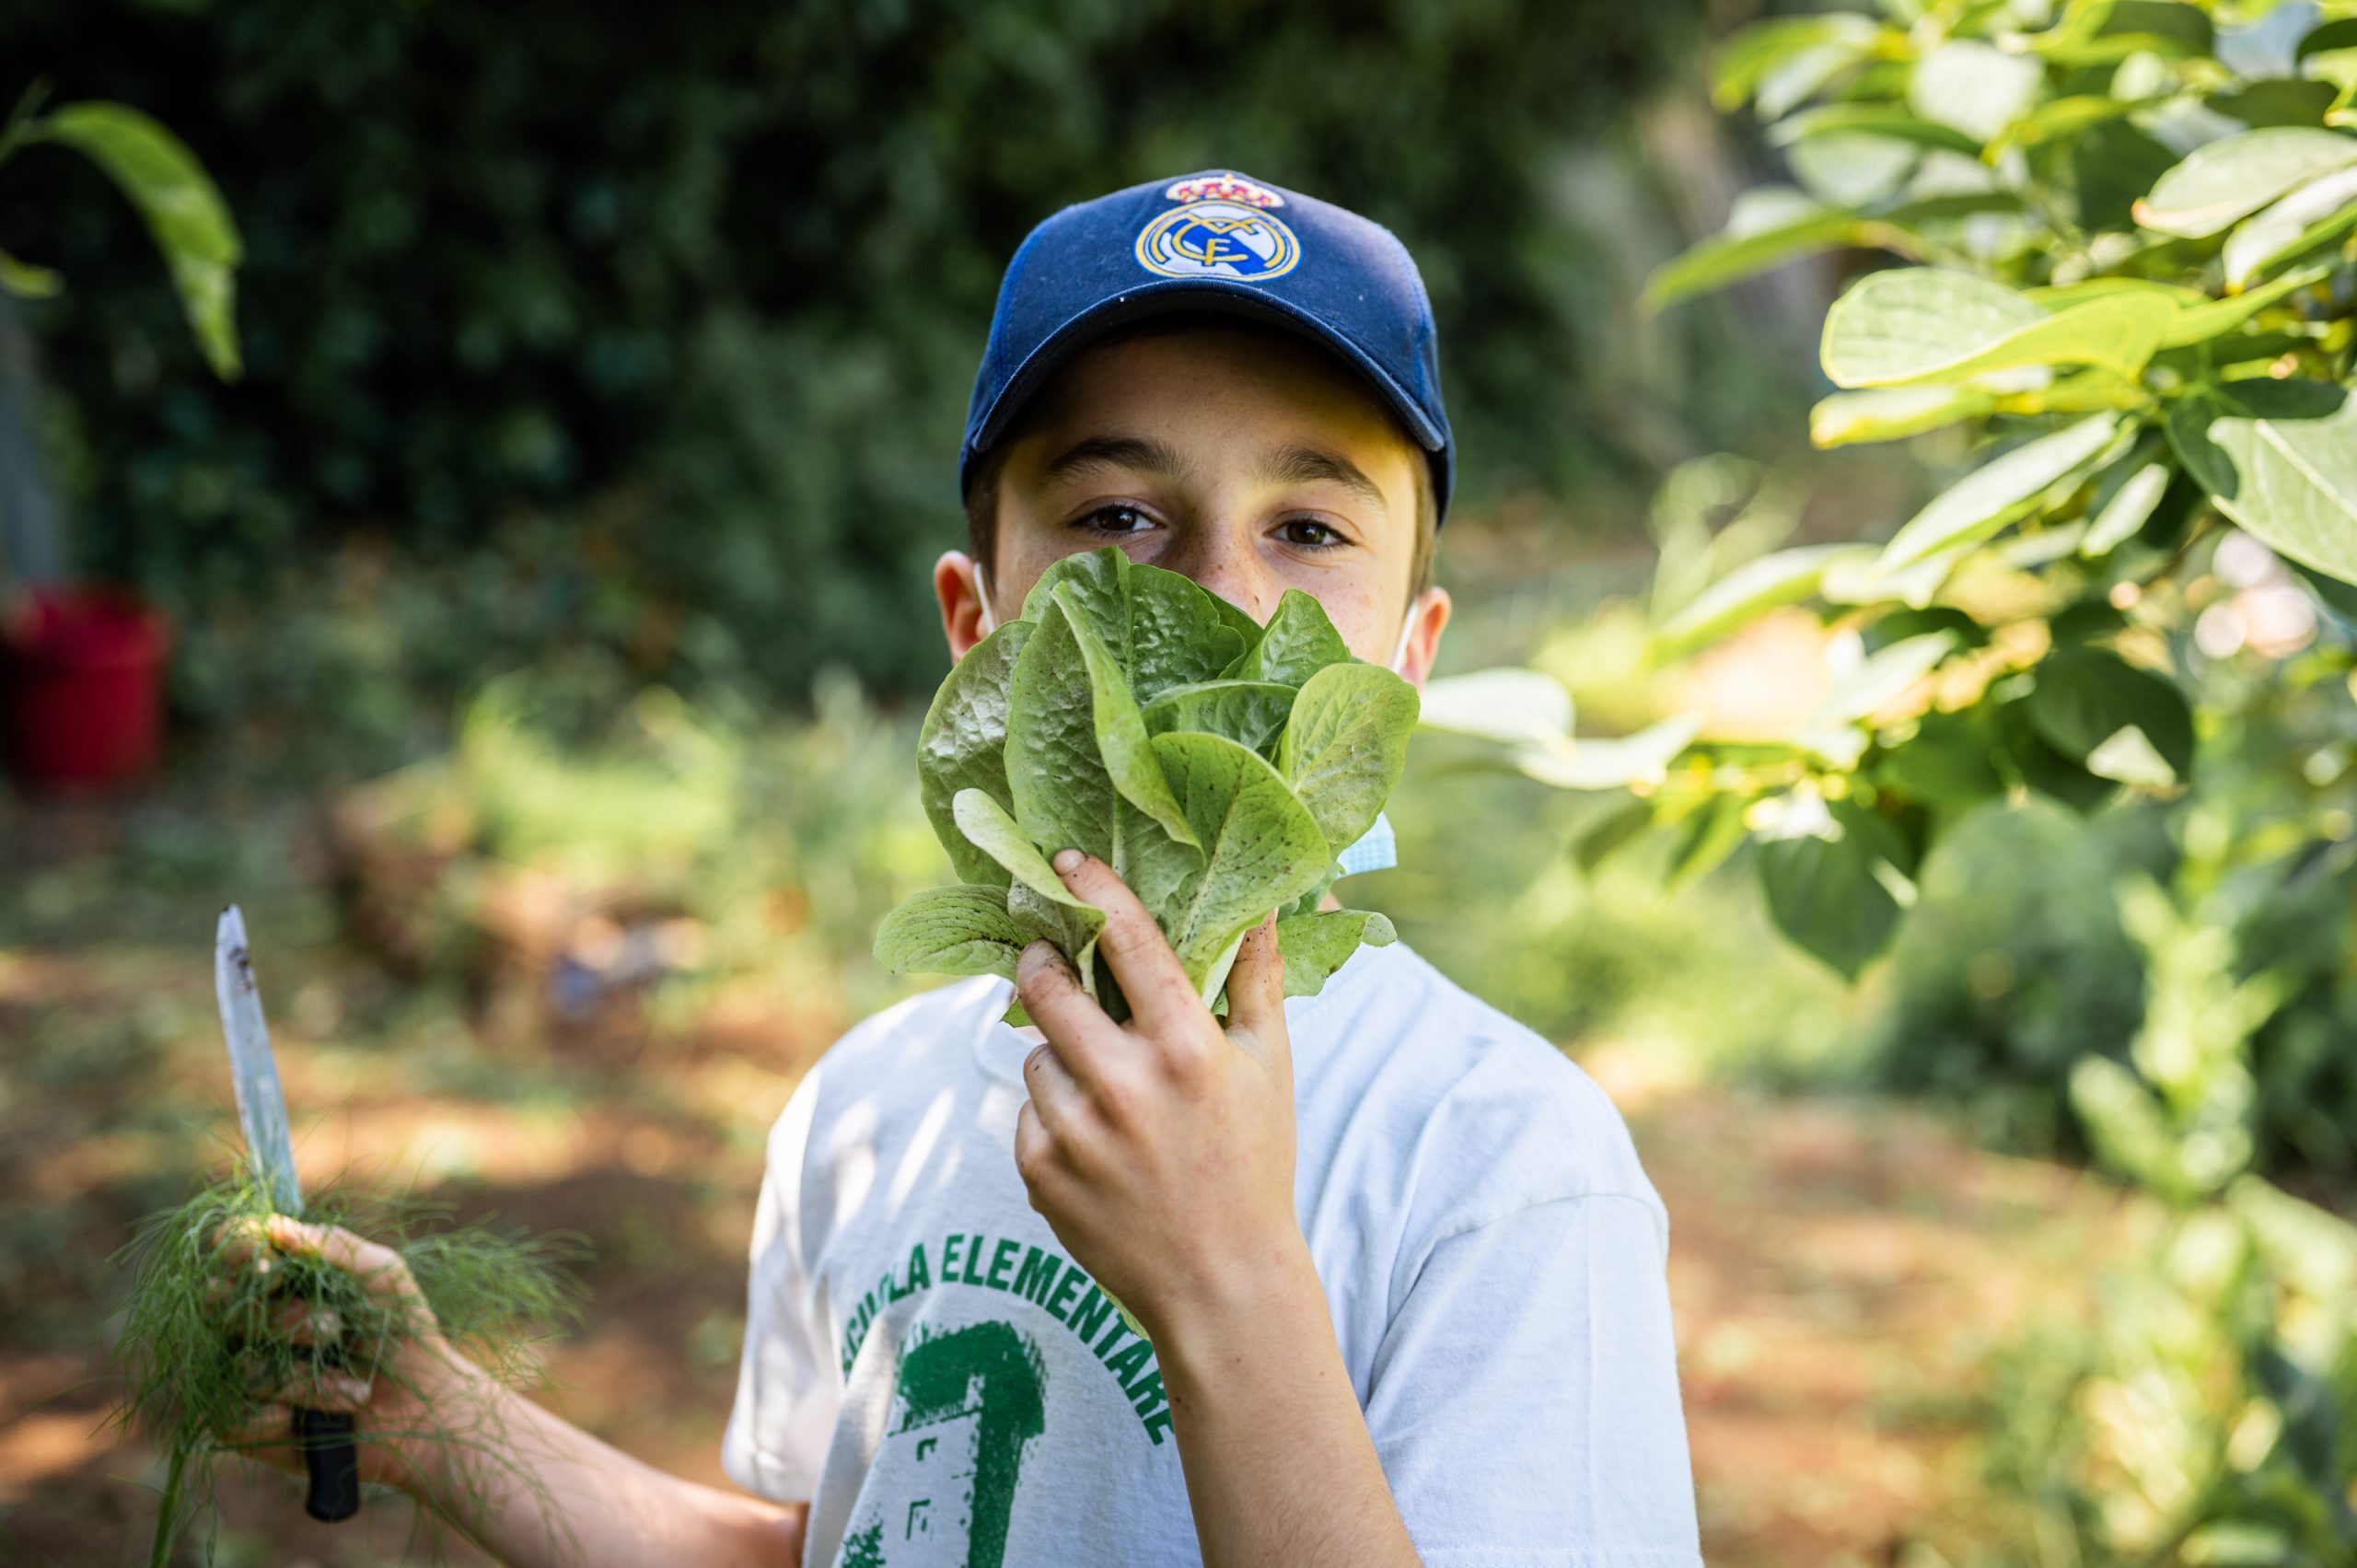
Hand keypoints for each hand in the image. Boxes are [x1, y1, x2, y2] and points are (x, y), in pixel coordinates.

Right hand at [214, 1216, 481, 1491]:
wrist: (424, 1407)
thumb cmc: (404, 1332)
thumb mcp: (384, 1277)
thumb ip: (335, 1247)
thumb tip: (277, 1227)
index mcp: (279, 1278)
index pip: (232, 1248)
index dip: (237, 1249)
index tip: (266, 1262)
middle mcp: (249, 1321)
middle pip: (225, 1305)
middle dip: (287, 1319)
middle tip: (334, 1329)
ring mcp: (239, 1370)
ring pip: (242, 1365)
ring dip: (306, 1378)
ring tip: (357, 1390)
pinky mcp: (240, 1424)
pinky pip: (232, 1416)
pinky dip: (282, 1415)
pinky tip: (317, 1417)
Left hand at [1012, 849, 1307, 1341]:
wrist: (1220, 1285)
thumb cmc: (1253, 1165)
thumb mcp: (1268, 1067)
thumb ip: (1255, 980)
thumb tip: (1263, 902)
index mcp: (1185, 1050)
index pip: (1127, 943)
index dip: (1092, 892)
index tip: (1065, 863)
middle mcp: (1123, 1086)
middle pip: (1046, 989)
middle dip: (1041, 964)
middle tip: (1046, 959)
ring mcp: (1076, 1133)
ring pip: (1036, 1055)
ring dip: (1059, 1056)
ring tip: (1106, 1090)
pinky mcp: (1040, 1173)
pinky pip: (1027, 1113)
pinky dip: (1053, 1116)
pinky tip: (1096, 1145)